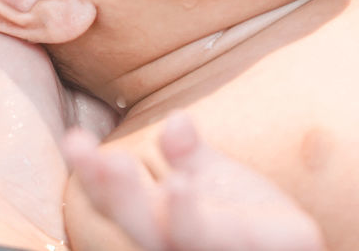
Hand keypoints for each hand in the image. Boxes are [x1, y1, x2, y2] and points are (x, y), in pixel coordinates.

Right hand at [64, 112, 324, 250]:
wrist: (286, 245)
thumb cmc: (241, 214)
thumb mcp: (208, 174)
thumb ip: (187, 152)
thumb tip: (177, 121)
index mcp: (158, 219)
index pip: (115, 200)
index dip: (90, 172)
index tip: (73, 138)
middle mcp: (174, 241)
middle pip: (138, 224)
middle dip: (117, 192)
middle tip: (97, 155)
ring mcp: (209, 250)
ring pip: (175, 238)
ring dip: (167, 211)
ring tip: (163, 179)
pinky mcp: (251, 249)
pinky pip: (219, 241)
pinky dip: (195, 217)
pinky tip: (183, 186)